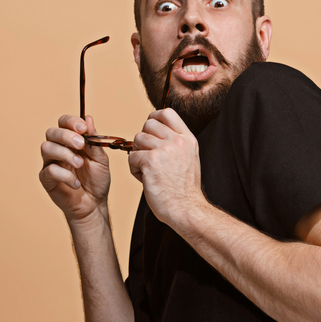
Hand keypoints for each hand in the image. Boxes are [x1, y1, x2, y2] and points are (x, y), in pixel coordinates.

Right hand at [40, 115, 110, 224]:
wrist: (94, 204)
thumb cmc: (96, 180)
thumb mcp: (100, 158)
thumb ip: (94, 139)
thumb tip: (88, 118)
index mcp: (71, 141)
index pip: (63, 123)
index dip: (71, 121)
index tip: (83, 128)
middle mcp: (58, 149)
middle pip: (51, 132)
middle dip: (66, 136)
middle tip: (81, 146)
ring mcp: (50, 163)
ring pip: (46, 148)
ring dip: (65, 154)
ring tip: (80, 165)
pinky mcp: (46, 179)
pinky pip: (49, 170)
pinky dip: (65, 175)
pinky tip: (76, 183)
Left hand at [128, 109, 205, 227]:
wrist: (185, 208)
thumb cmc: (183, 188)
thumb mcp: (189, 157)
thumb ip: (176, 142)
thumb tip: (156, 131)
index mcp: (187, 138)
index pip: (167, 113)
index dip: (154, 118)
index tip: (151, 131)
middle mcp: (177, 141)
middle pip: (148, 125)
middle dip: (143, 140)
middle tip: (149, 157)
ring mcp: (164, 150)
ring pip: (137, 139)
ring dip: (138, 155)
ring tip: (148, 170)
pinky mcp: (151, 161)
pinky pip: (131, 157)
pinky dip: (134, 168)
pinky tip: (145, 179)